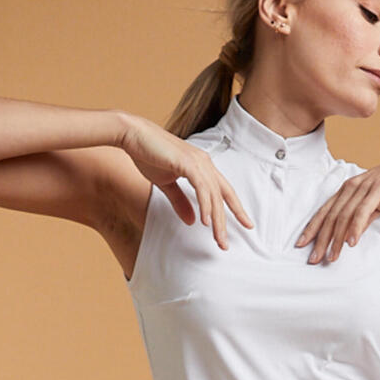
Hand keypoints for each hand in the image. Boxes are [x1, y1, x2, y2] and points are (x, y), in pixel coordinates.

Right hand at [121, 114, 253, 248]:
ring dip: (217, 219)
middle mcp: (205, 163)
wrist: (132, 135)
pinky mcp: (187, 163)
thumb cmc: (148, 155)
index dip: (236, 208)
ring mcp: (198, 162)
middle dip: (228, 221)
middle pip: (223, 196)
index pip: (224, 191)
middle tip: (226, 244)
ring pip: (214, 195)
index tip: (246, 225)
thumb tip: (192, 222)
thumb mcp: (167, 184)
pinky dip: (205, 205)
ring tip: (219, 239)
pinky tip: (206, 222)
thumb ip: (180, 202)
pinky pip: (201, 187)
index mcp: (203, 167)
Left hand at [295, 145, 379, 263]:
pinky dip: (355, 228)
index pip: (324, 211)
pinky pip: (362, 212)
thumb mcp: (376, 203)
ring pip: (343, 217)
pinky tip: (351, 243)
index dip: (311, 229)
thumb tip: (351, 236)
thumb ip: (363, 217)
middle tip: (312, 259)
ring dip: (336, 239)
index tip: (301, 245)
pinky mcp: (377, 190)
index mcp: (347, 189)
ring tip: (331, 257)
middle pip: (329, 217)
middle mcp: (350, 187)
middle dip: (319, 240)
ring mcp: (363, 188)